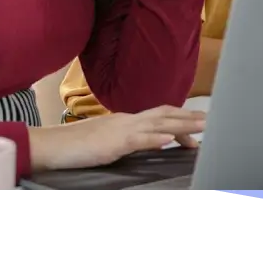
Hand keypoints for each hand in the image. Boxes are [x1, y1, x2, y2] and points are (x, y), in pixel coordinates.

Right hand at [29, 105, 205, 172]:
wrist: (50, 145)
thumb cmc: (75, 147)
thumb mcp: (107, 141)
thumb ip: (129, 140)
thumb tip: (151, 144)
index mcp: (125, 120)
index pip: (159, 116)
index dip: (180, 119)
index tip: (198, 126)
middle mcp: (127, 120)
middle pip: (165, 115)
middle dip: (190, 119)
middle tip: (212, 122)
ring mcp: (120, 129)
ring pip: (158, 124)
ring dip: (182, 126)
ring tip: (202, 128)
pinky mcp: (112, 142)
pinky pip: (138, 139)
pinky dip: (155, 139)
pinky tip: (169, 141)